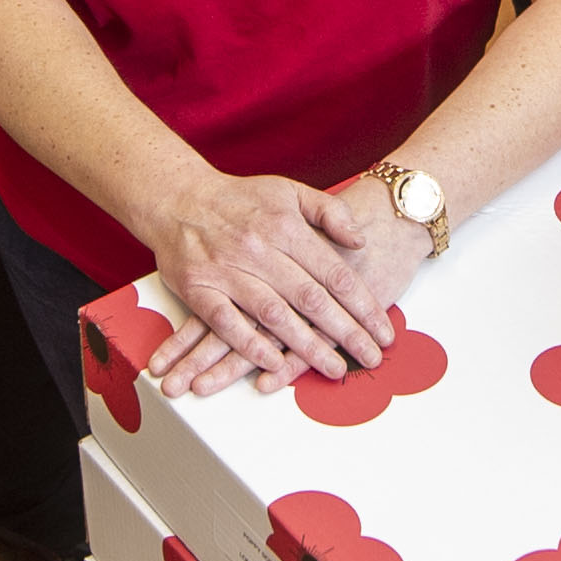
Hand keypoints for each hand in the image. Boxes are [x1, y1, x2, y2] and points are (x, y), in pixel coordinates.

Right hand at [146, 171, 394, 384]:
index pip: (334, 273)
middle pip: (311, 299)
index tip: (384, 331)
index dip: (363, 305)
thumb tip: (361, 240)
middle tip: (372, 358)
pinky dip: (250, 346)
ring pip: (274, 315)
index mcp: (286, 227)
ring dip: (305, 347)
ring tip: (334, 368)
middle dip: (346, 332)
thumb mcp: (289, 191)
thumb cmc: (239, 198)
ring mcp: (227, 270)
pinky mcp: (198, 288)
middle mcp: (259, 249)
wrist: (177, 196)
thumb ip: (329, 212)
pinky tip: (274, 365)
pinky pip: (227, 324)